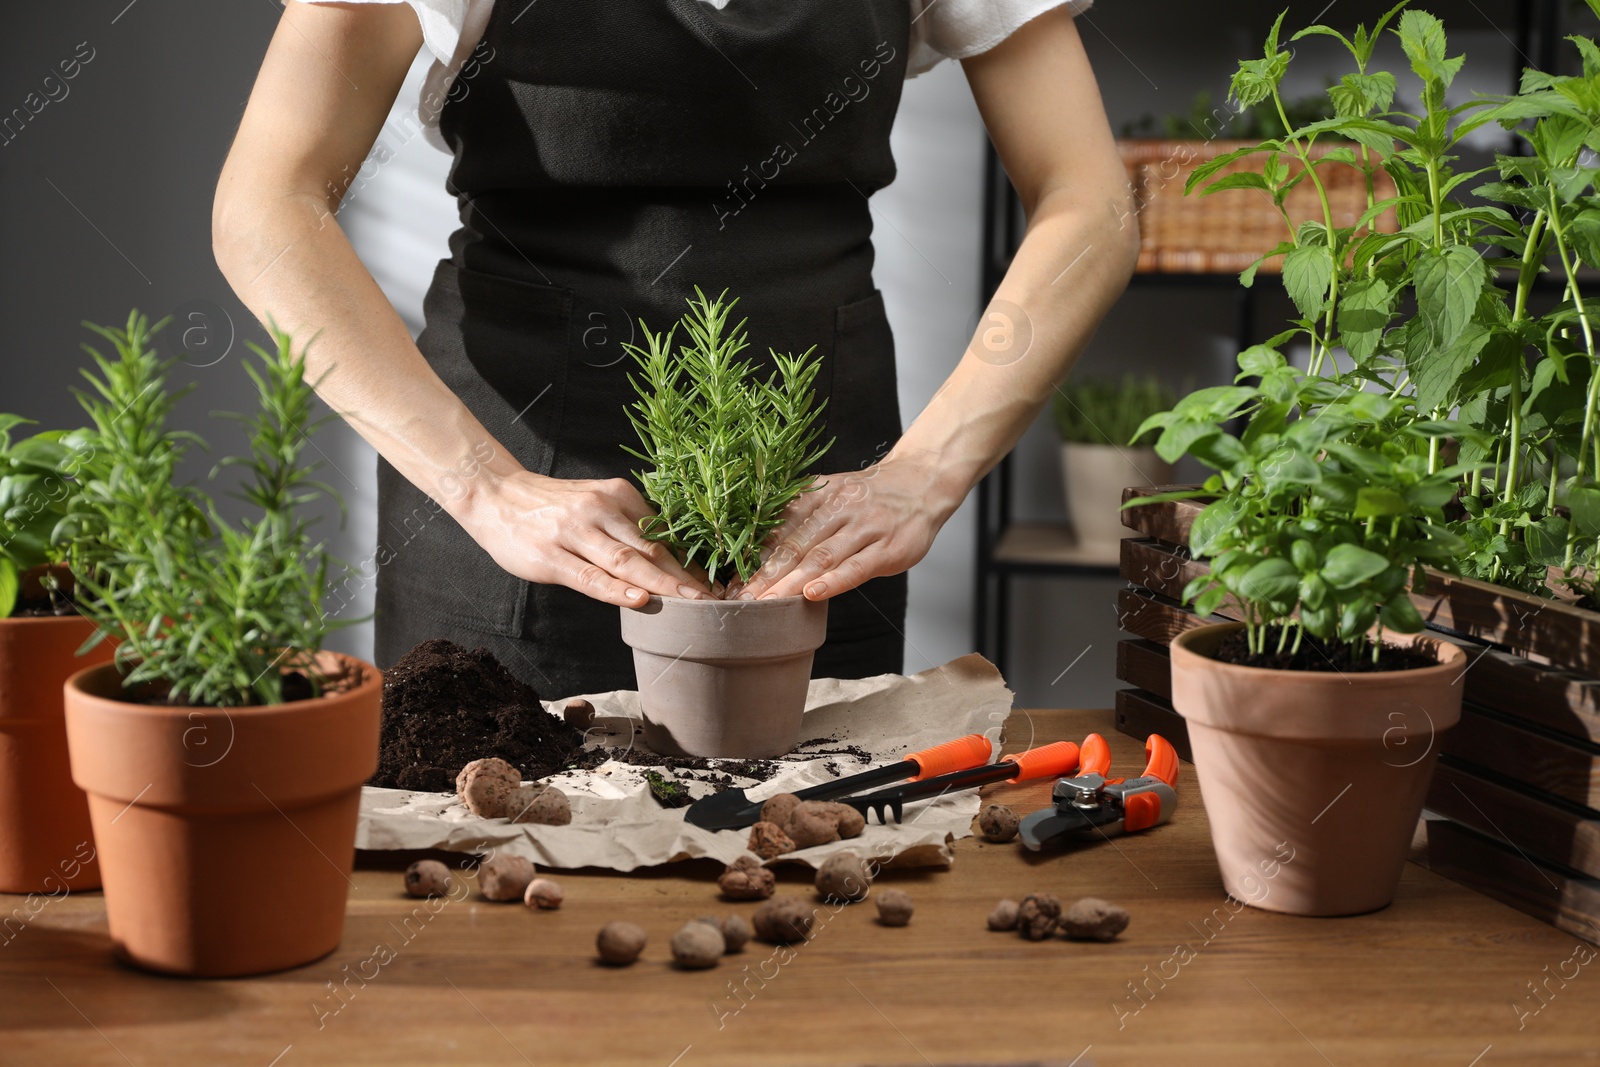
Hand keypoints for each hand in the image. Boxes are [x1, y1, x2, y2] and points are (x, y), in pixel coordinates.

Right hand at [463, 471, 710, 607]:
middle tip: (713, 600)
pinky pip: (589, 576)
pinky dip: (616, 589)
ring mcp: (574, 531)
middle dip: (685, 577)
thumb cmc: (551, 507)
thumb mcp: (594, 503)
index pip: (661, 534)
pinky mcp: (551, 555)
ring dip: (662, 585)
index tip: (714, 584)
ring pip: (626, 562)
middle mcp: (599, 509)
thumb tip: (669, 561)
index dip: (689, 561)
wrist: (494, 495)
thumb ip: (626, 526)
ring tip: (691, 604)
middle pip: (650, 549)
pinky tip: (639, 599)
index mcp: (617, 495)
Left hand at [733, 456, 956, 601]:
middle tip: (739, 600)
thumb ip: (801, 518)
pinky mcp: (888, 548)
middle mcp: (838, 509)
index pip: (777, 529)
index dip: (751, 557)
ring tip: (766, 604)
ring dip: (790, 583)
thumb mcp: (832, 494)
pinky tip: (812, 595)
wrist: (922, 481)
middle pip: (794, 545)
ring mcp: (864, 528)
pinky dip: (833, 581)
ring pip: (821, 557)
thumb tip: (759, 550)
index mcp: (818, 496)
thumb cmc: (870, 496)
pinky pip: (857, 567)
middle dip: (763, 575)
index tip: (729, 582)